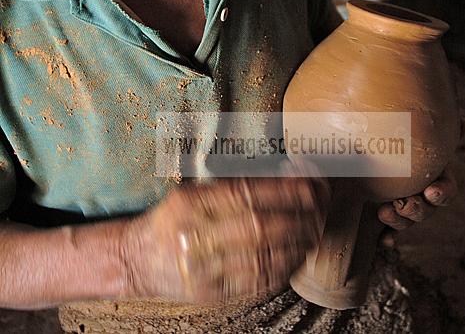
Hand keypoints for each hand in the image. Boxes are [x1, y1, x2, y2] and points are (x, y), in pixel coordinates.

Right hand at [121, 177, 328, 302]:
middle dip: (299, 215)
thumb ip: (229, 187)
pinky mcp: (210, 293)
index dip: (285, 190)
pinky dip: (283, 266)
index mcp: (189, 204)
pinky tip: (297, 254)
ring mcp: (202, 268)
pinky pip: (256, 280)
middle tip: (322, 208)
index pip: (247, 193)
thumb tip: (282, 178)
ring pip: (262, 254)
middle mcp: (194, 235)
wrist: (135, 260)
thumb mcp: (190, 194)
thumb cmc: (169, 221)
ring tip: (315, 230)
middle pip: (259, 225)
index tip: (311, 185)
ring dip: (297, 242)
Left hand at [376, 110, 464, 229]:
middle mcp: (420, 193)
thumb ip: (444, 123)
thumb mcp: (421, 122)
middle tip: (403, 204)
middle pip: (426, 209)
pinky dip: (387, 236)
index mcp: (434, 175)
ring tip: (385, 213)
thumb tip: (463, 122)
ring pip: (406, 220)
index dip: (442, 193)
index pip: (446, 189)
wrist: (372, 136)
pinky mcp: (381, 210)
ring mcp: (401, 203)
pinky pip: (387, 230)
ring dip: (400, 221)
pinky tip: (384, 240)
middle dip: (417, 210)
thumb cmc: (403, 128)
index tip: (431, 191)